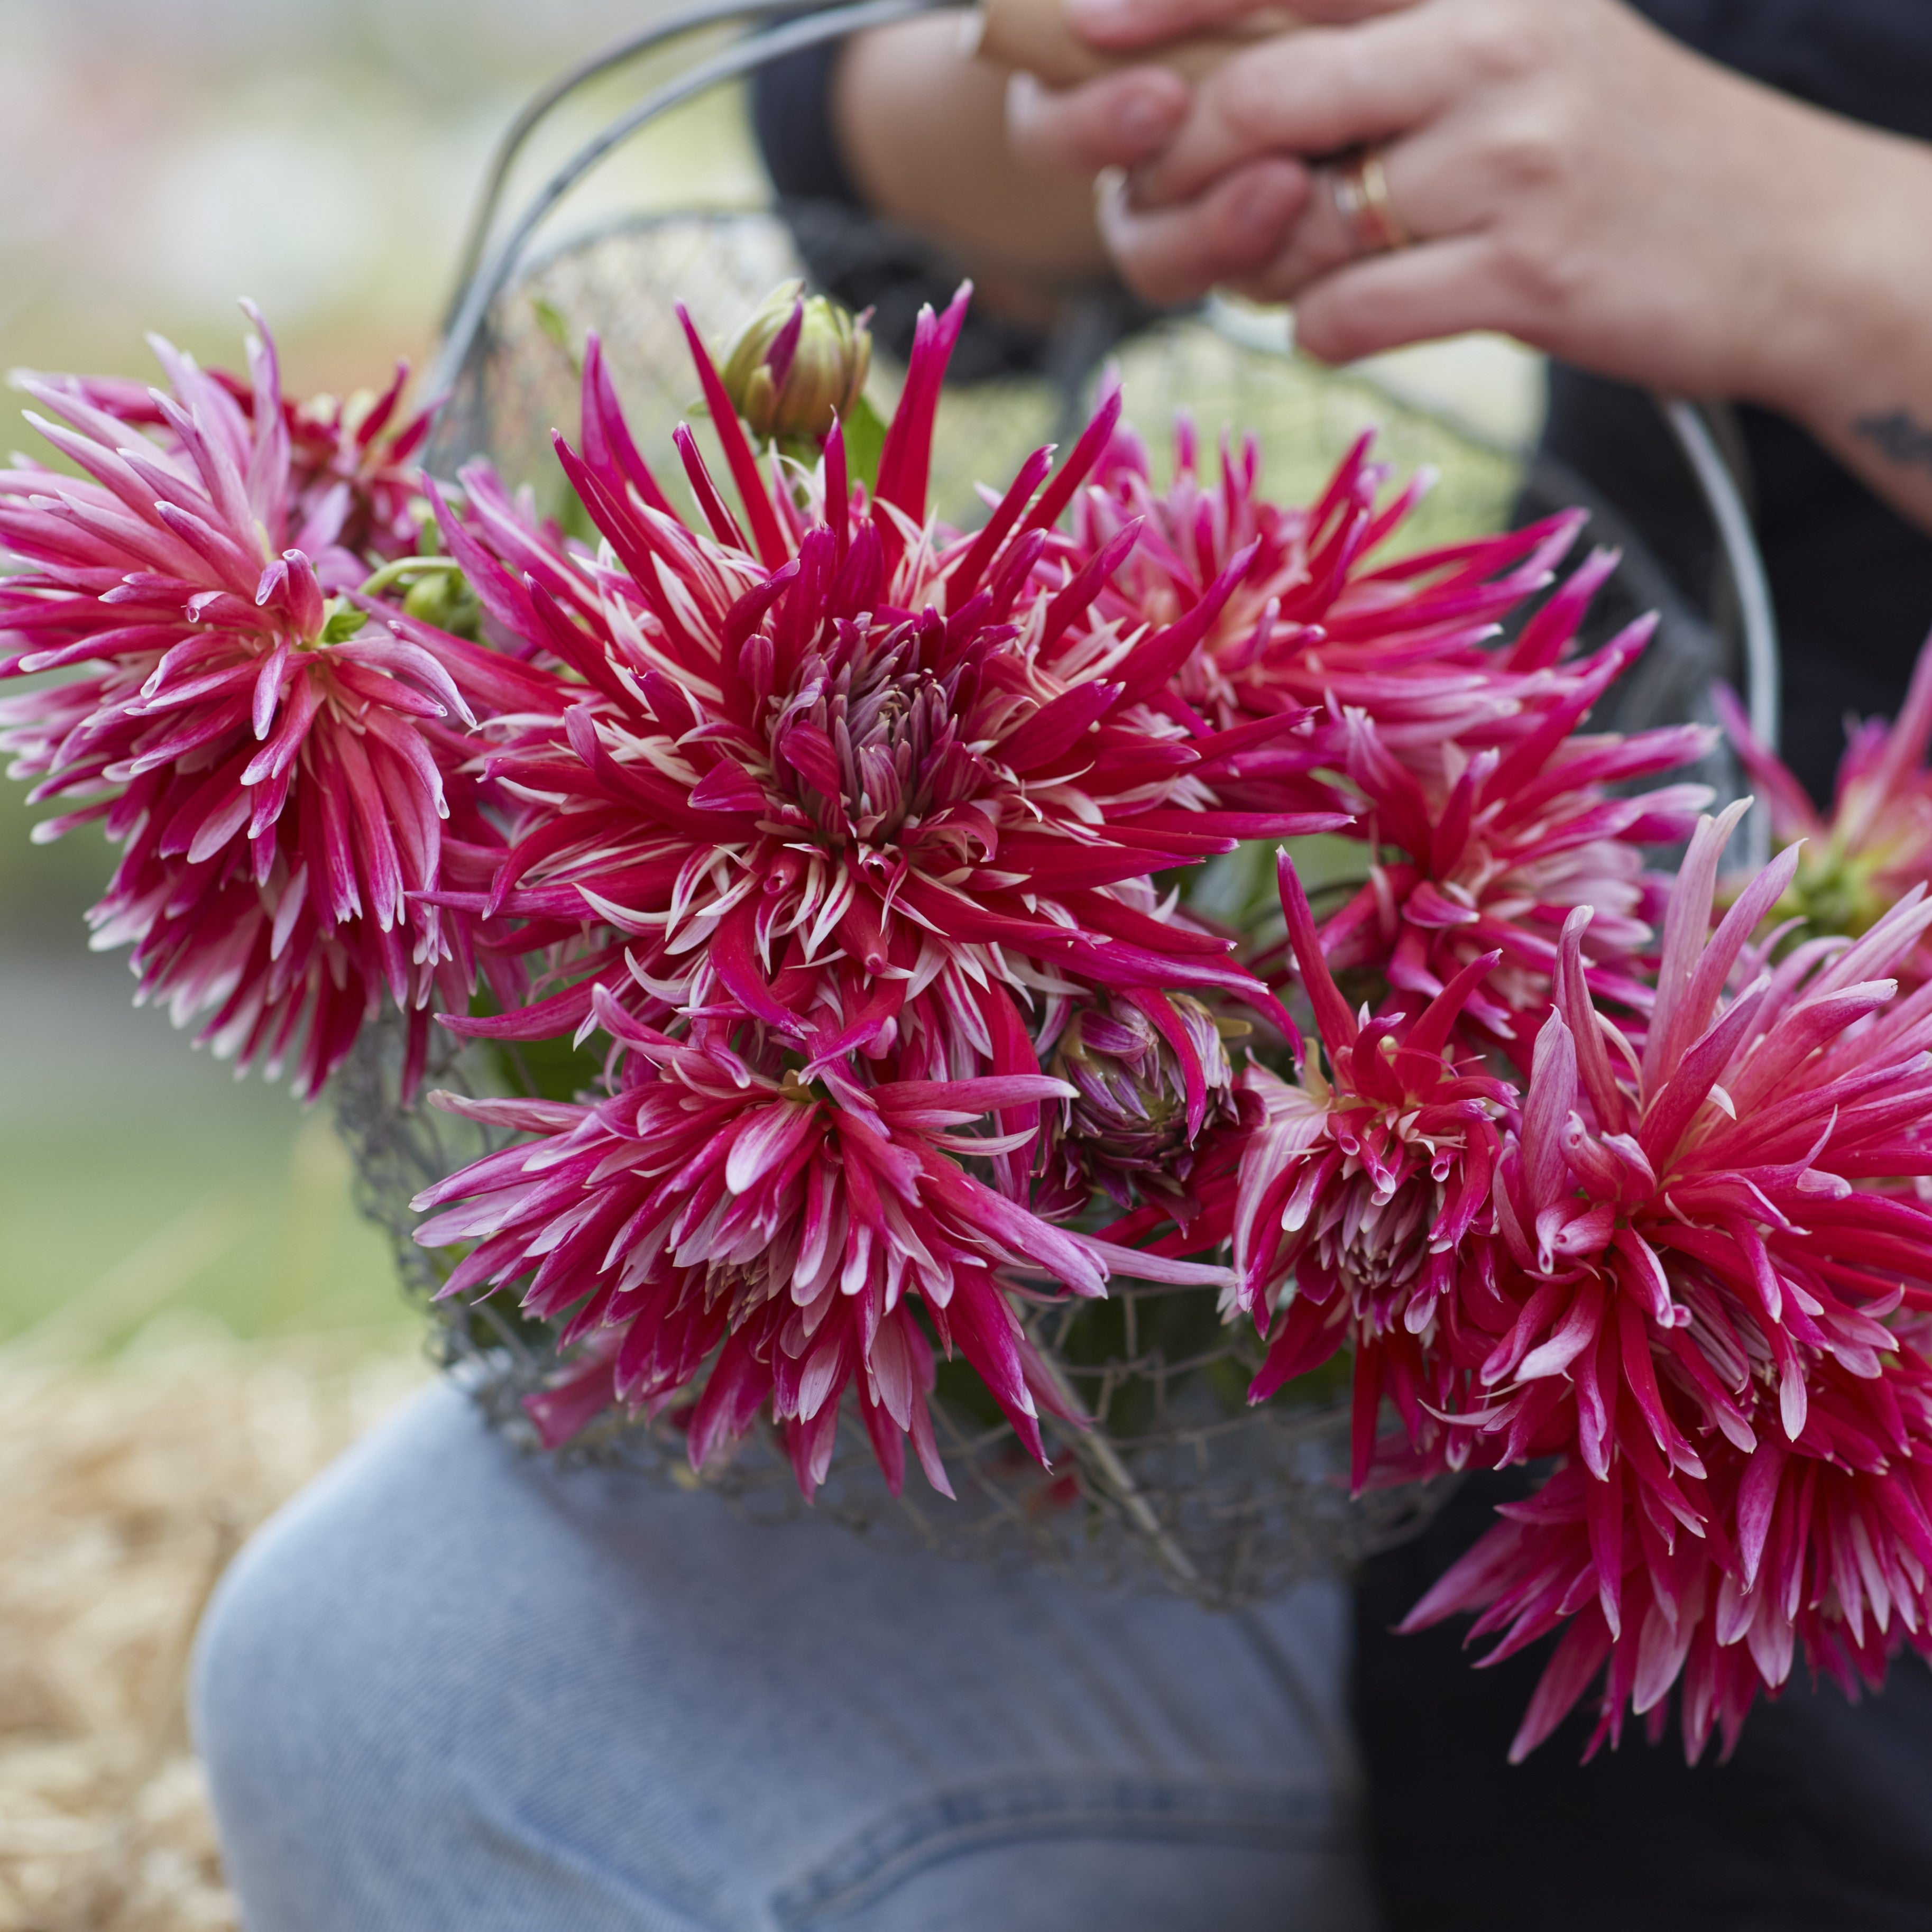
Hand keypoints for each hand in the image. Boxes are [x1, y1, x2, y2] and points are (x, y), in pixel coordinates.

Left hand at [1027, 0, 1858, 410]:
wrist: (1790, 246)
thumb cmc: (1634, 156)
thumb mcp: (1535, 50)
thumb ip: (1400, 51)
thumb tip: (1251, 94)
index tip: (1078, 27)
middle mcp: (1489, 45)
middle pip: (1257, 97)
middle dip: (1181, 165)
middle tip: (1165, 206)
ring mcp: (1507, 158)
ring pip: (1293, 222)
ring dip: (1257, 265)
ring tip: (1289, 270)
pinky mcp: (1521, 271)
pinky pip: (1347, 314)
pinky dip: (1322, 330)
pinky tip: (1354, 322)